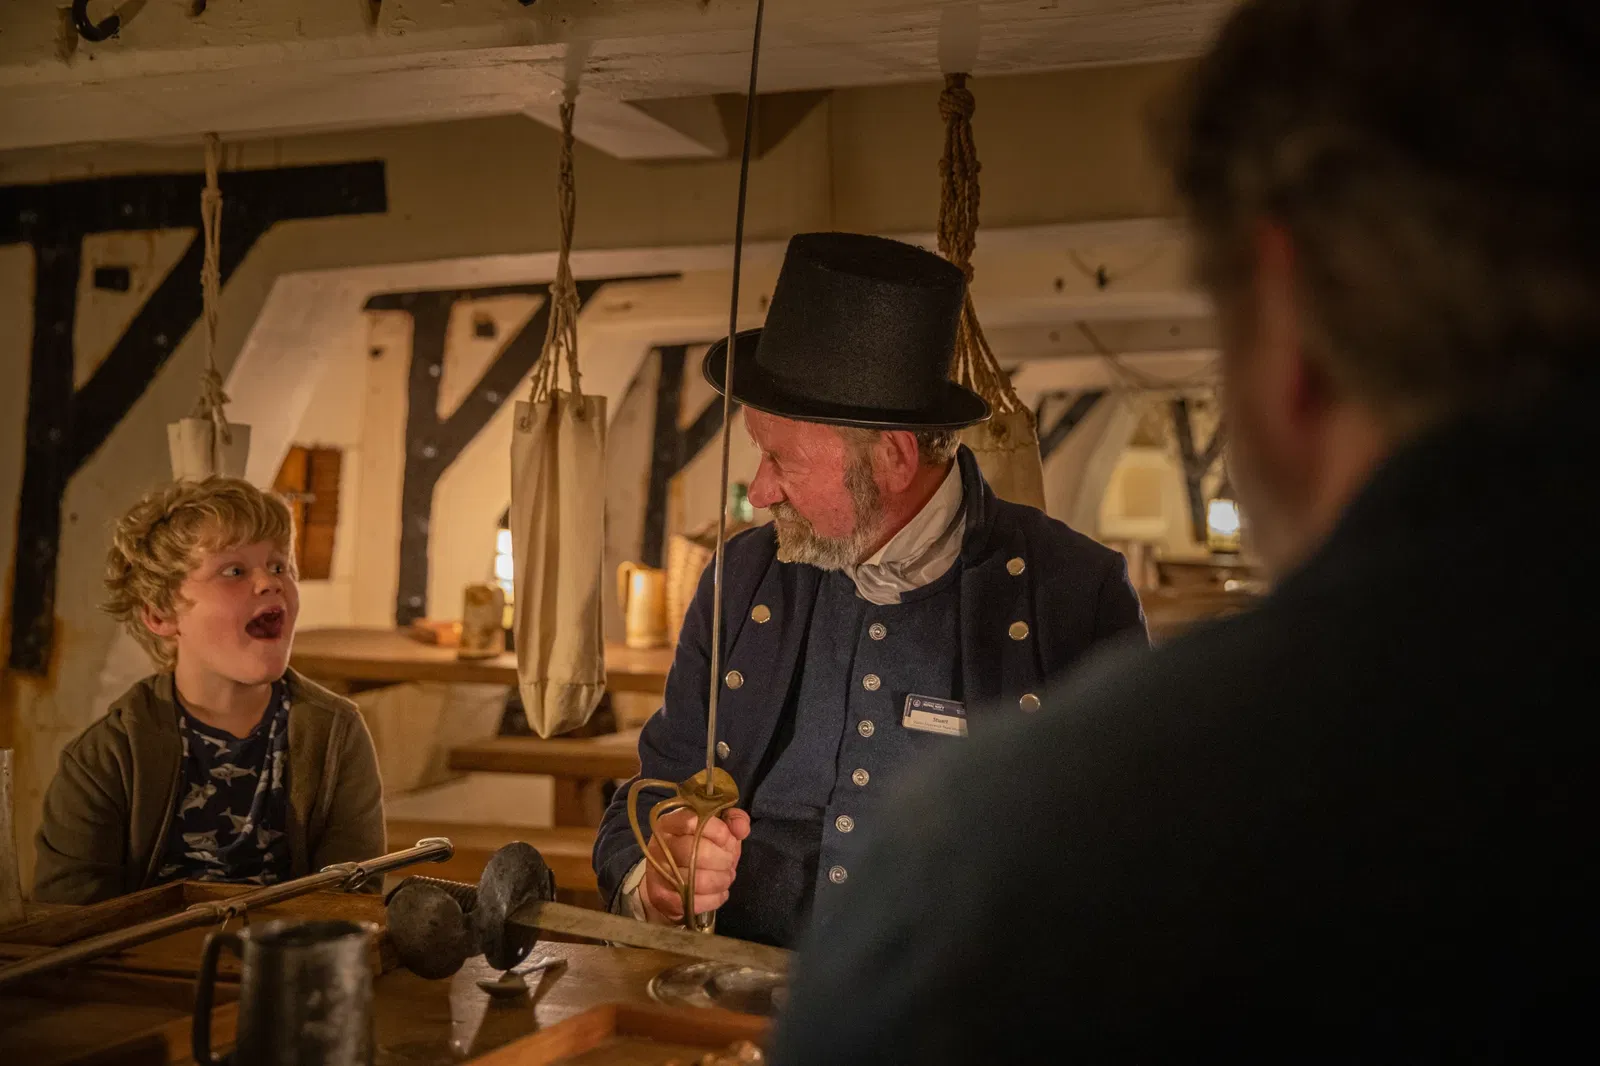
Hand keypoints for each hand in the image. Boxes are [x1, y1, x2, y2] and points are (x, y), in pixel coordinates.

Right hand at [639, 808, 751, 923]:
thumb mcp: (717, 827)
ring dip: (721, 881)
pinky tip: (720, 893)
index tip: (730, 840)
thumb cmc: (698, 848)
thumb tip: (740, 827)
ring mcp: (656, 872)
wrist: (670, 880)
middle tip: (729, 863)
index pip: (694, 821)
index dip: (719, 832)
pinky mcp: (661, 897)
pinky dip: (714, 898)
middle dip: (723, 860)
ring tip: (727, 878)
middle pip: (697, 851)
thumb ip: (733, 819)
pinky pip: (694, 901)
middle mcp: (659, 845)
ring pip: (696, 880)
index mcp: (670, 822)